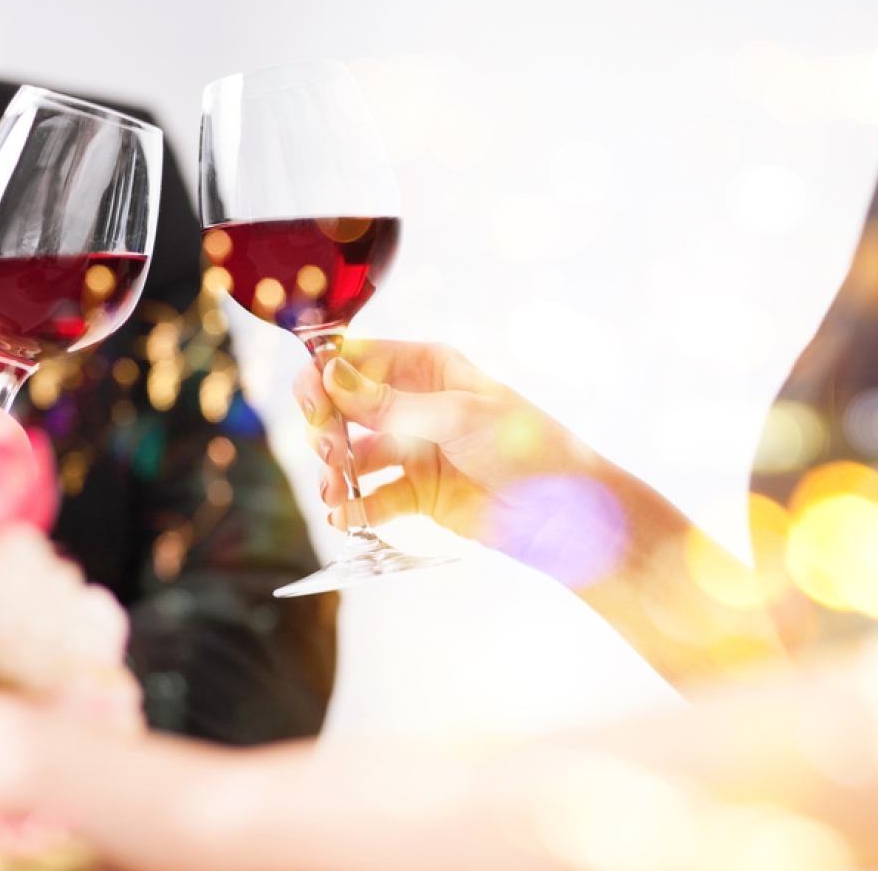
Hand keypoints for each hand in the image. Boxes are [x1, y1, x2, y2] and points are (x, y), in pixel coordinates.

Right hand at [293, 341, 584, 536]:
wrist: (564, 513)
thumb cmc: (527, 446)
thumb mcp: (457, 416)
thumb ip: (390, 403)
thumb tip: (331, 376)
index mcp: (426, 368)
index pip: (356, 359)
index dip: (325, 375)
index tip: (313, 401)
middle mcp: (412, 405)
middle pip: (342, 406)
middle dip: (326, 427)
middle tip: (331, 451)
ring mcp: (412, 450)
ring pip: (351, 454)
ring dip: (334, 471)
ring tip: (336, 492)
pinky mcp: (416, 493)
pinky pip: (371, 498)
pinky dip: (353, 508)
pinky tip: (345, 518)